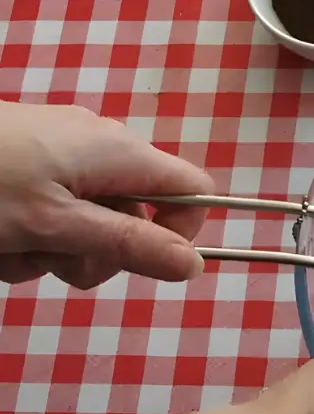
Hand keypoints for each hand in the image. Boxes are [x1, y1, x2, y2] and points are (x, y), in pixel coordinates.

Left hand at [0, 100, 213, 288]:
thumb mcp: (57, 226)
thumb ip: (129, 246)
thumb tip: (196, 265)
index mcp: (119, 153)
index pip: (193, 191)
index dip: (182, 233)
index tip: (145, 264)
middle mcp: (99, 148)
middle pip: (136, 218)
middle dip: (98, 254)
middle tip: (57, 259)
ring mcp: (61, 155)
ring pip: (89, 225)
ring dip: (55, 252)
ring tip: (12, 248)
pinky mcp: (28, 163)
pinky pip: (54, 212)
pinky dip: (29, 236)